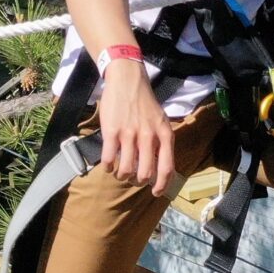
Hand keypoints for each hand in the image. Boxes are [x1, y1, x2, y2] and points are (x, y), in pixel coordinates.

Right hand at [96, 62, 173, 194]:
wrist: (128, 80)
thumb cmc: (144, 102)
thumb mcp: (161, 121)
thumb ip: (162, 143)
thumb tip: (160, 168)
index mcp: (164, 135)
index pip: (166, 169)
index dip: (161, 186)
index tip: (155, 192)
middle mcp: (148, 136)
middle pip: (144, 174)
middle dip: (138, 181)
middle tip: (133, 178)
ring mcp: (129, 134)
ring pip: (126, 170)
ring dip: (122, 176)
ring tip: (119, 171)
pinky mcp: (111, 131)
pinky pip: (109, 160)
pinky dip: (108, 167)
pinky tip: (108, 165)